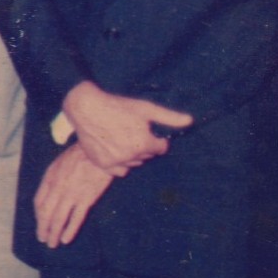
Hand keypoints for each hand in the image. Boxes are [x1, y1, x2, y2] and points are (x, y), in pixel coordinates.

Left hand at [35, 142, 114, 247]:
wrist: (100, 150)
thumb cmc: (81, 155)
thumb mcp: (60, 163)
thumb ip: (52, 178)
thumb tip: (47, 194)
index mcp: (49, 178)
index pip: (39, 202)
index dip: (38, 216)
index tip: (39, 224)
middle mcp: (57, 188)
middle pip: (45, 213)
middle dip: (43, 228)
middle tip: (42, 239)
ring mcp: (72, 194)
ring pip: (58, 218)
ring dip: (53, 232)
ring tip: (52, 243)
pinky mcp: (87, 198)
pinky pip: (76, 217)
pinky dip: (70, 229)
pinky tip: (65, 239)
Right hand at [62, 80, 191, 174]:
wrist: (86, 108)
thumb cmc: (118, 106)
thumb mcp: (145, 108)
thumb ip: (169, 117)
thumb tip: (190, 121)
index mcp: (143, 143)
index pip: (160, 148)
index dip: (155, 138)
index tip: (145, 129)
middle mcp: (130, 155)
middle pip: (147, 156)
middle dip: (143, 146)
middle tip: (131, 132)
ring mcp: (115, 161)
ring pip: (133, 163)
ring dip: (132, 154)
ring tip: (122, 139)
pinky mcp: (102, 164)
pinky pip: (118, 171)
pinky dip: (119, 163)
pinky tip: (114, 150)